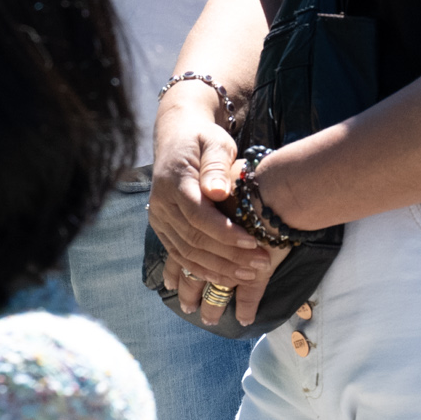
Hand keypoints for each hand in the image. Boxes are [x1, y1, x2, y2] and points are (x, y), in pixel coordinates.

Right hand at [146, 112, 278, 326]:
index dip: (225, 233)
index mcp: (174, 180)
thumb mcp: (215, 142)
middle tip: (261, 264)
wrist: (176, 138)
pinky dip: (202, 271)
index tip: (253, 242)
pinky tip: (224, 281)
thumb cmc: (203, 139)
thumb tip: (218, 192)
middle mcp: (162, 203)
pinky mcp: (162, 229)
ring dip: (218, 269)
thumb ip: (216, 166)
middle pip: (193, 239)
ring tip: (249, 276)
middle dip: (229, 256)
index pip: (198, 215)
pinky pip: (179, 256)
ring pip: (186, 253)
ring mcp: (159, 218)